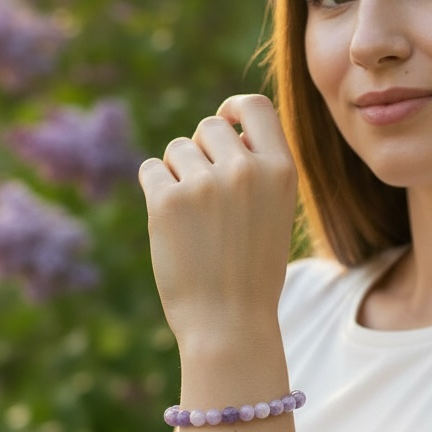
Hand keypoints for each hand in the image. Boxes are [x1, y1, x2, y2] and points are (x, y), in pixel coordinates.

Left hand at [138, 95, 297, 345]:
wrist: (230, 324)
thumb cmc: (252, 272)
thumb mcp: (274, 212)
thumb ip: (257, 168)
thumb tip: (220, 127)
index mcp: (281, 170)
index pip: (256, 107)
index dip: (234, 110)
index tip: (224, 121)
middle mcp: (246, 169)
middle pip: (209, 127)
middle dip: (201, 152)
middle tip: (204, 196)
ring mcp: (206, 183)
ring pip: (177, 149)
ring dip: (177, 174)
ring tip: (193, 220)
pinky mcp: (167, 201)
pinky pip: (150, 170)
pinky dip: (155, 190)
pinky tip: (171, 224)